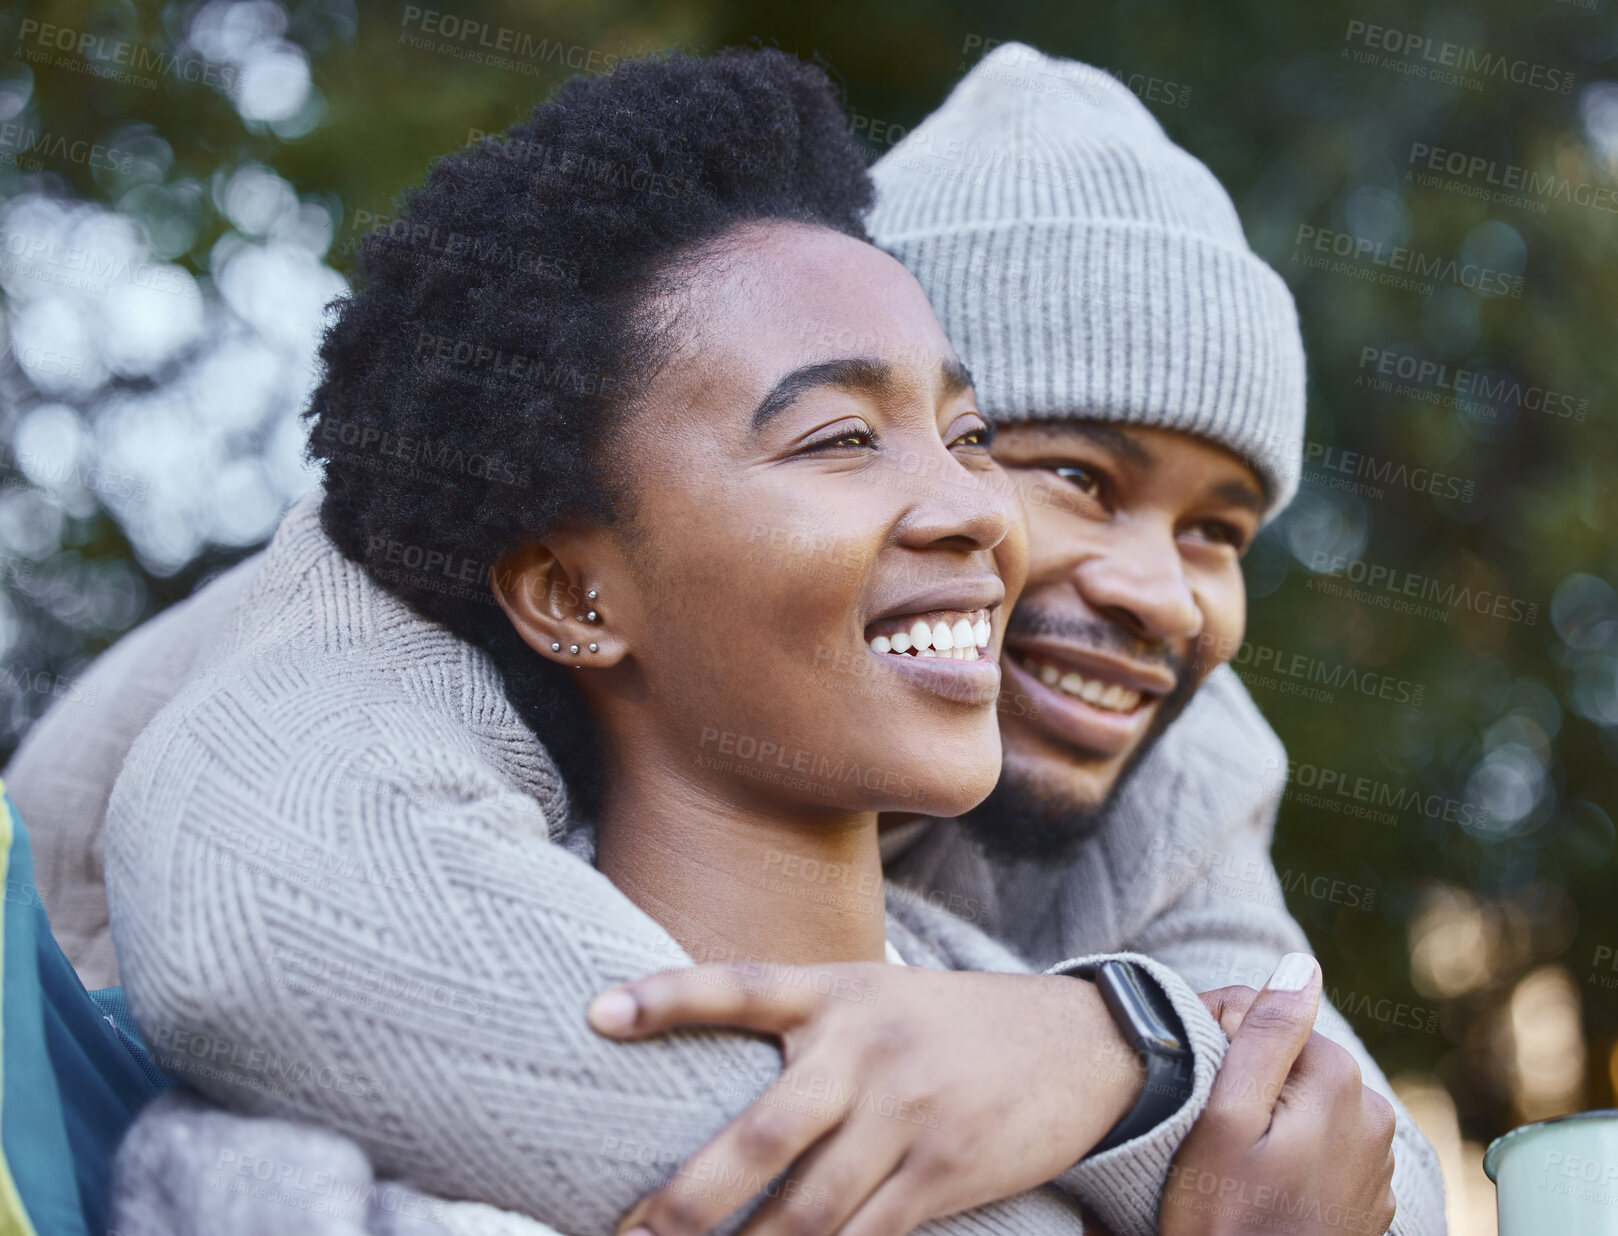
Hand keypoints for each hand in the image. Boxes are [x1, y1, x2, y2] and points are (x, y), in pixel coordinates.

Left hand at [587, 961, 1145, 1235]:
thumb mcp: (881, 992)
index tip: (597, 1015)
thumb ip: (809, 1021)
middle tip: (631, 1234)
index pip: (744, 987)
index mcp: (843, 994)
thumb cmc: (956, 1021)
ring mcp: (909, 1118)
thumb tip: (717, 1063)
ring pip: (809, 1211)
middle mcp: (869, 1051)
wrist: (1081, 1044)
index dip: (669, 998)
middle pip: (764, 1133)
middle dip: (689, 1199)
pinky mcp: (944, 1176)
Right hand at [1161, 953, 1396, 1235]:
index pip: (1276, 1022)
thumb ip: (1266, 1033)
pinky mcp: (1369, 1198)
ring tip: (1231, 1162)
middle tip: (1207, 1128)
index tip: (1195, 1088)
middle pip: (1297, 1064)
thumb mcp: (1225, 1118)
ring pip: (1310, 1106)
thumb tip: (1303, 963)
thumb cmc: (1223, 1218)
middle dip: (1253, 1080)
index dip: (1226, 1043)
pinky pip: (1323, 1148)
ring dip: (1274, 1119)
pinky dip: (1293, 1155)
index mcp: (1340, 1083)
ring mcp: (1377, 1163)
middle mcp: (1373, 1115)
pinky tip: (1259, 1185)